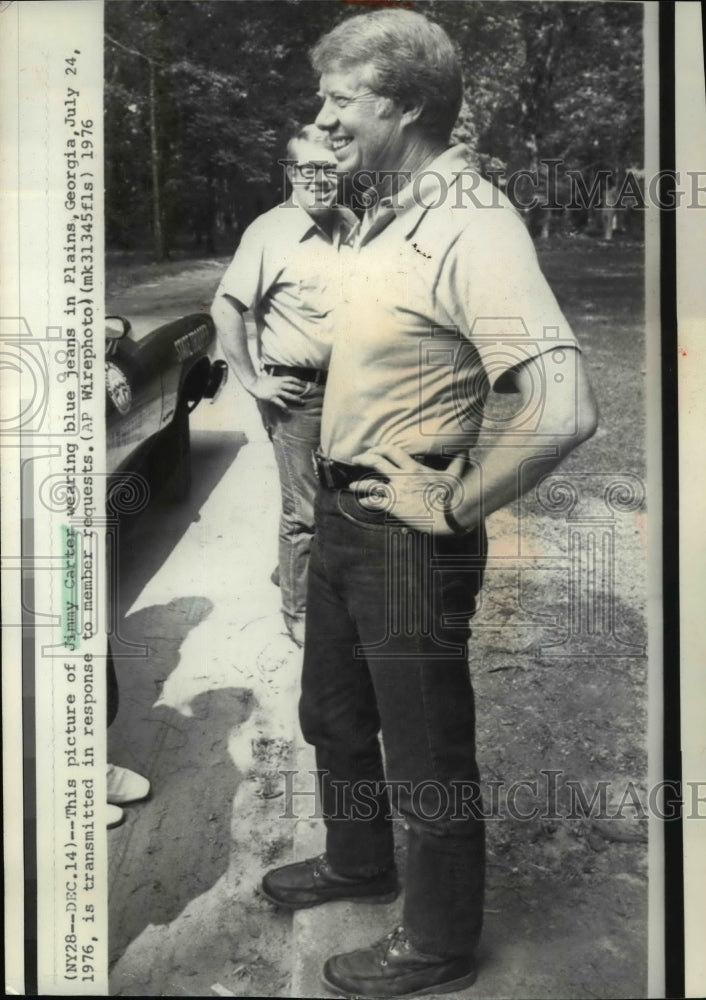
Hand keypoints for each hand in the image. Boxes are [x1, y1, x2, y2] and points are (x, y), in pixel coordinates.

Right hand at [250, 374, 307, 409]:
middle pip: (293, 387)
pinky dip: (285, 408)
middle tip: (307, 393)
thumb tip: (278, 380)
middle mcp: (279, 385)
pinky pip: (280, 403)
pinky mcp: (272, 397)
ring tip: (302, 402)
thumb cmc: (259, 380)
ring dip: (297, 399)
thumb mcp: (269, 378)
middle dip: (300, 390)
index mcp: (279, 379)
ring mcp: (276, 391)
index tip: (304, 383)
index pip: (291, 379)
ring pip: (289, 395)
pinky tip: (288, 411)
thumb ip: (275, 379)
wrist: (252, 382)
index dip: (298, 381)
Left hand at [349, 443, 471, 534]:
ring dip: (360, 485)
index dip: (379, 449)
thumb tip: (465, 452)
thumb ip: (457, 463)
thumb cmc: (451, 495)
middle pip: (377, 462)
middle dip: (364, 459)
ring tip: (352, 486)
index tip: (373, 450)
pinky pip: (375, 503)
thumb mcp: (454, 475)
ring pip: (371, 484)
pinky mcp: (394, 506)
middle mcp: (401, 477)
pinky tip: (362, 502)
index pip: (392, 451)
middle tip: (356, 460)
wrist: (447, 514)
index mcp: (413, 468)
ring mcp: (396, 491)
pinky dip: (367, 502)